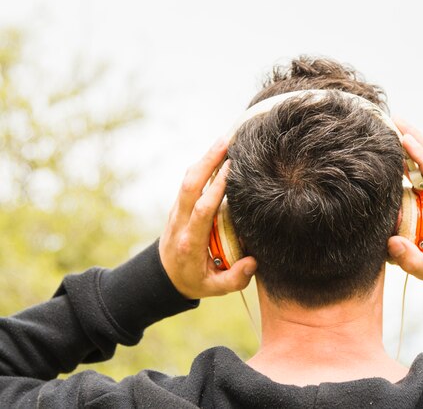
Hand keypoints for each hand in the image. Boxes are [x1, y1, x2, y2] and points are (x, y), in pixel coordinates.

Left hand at [159, 138, 256, 298]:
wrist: (163, 276)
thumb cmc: (193, 280)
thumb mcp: (213, 289)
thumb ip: (234, 278)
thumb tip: (253, 261)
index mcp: (190, 242)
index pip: (202, 210)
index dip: (216, 188)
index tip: (232, 169)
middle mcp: (180, 222)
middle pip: (190, 185)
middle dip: (207, 161)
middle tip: (226, 141)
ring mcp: (177, 210)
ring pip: (188, 179)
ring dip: (205, 158)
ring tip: (224, 140)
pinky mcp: (179, 204)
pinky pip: (189, 181)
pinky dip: (202, 165)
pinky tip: (217, 153)